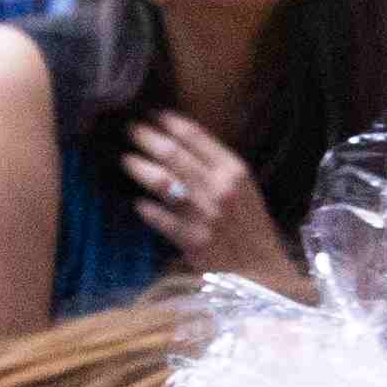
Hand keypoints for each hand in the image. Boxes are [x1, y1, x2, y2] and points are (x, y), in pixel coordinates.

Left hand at [119, 109, 289, 284]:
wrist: (261, 272)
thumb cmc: (251, 229)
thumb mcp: (245, 190)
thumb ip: (218, 168)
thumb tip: (181, 145)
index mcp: (235, 171)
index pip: (195, 135)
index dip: (168, 121)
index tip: (151, 114)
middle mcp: (219, 187)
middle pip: (172, 153)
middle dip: (146, 137)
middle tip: (130, 129)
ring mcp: (204, 213)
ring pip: (162, 181)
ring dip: (139, 167)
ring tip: (125, 159)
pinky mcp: (192, 239)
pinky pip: (159, 218)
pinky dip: (145, 209)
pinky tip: (137, 203)